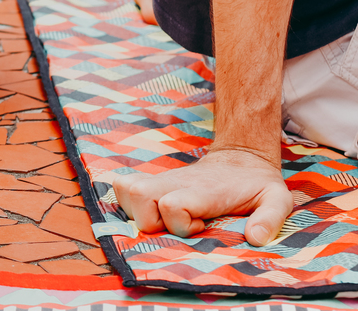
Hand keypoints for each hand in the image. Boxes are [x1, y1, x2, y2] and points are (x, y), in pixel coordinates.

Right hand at [113, 148, 293, 246]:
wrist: (241, 159)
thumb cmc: (256, 185)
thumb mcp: (276, 199)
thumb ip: (269, 218)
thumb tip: (254, 238)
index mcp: (202, 190)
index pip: (172, 204)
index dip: (181, 224)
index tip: (202, 226)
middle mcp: (175, 182)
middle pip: (138, 196)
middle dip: (151, 221)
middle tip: (180, 225)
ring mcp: (161, 180)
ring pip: (125, 190)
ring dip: (137, 211)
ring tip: (164, 219)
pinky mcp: (153, 182)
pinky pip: (121, 186)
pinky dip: (127, 202)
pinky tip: (152, 212)